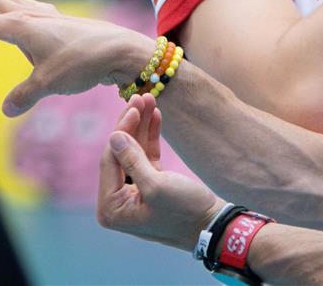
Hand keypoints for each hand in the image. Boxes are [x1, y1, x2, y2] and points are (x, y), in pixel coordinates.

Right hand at [0, 0, 150, 115]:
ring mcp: (44, 16)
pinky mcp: (56, 22)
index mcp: (20, 27)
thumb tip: (6, 108)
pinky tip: (18, 4)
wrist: (120, 50)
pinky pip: (28, 7)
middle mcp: (29, 16)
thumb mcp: (49, 83)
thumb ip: (24, 95)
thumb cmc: (84, 63)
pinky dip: (16, 1)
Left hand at [98, 94, 224, 251]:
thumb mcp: (156, 185)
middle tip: (140, 97)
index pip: (110, 160)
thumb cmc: (184, 211)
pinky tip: (155, 115)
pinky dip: (150, 136)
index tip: (133, 106)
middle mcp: (118, 201)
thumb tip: (113, 136)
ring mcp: (133, 192)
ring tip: (149, 99)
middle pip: (120, 153)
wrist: (212, 225)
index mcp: (111, 208)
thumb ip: (132, 159)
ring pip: (133, 151)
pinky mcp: (150, 184)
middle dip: (130, 124)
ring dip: (141, 126)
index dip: (121, 131)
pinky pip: (146, 156)